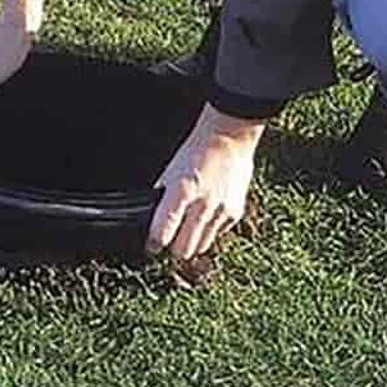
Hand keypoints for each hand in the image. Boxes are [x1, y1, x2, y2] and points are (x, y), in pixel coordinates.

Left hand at [147, 105, 264, 259]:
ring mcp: (220, 211)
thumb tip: (154, 219)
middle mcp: (202, 205)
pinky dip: (210, 231)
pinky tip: (206, 217)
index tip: (152, 246)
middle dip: (173, 248)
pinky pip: (217, 234)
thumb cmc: (197, 149)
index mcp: (181, 191)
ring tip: (188, 233)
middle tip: (170, 240)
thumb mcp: (172, 170)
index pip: (162, 232)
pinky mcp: (234, 213)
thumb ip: (164, 197)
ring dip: (192, 243)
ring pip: (201, 247)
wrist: (229, 137)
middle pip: (183, 249)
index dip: (154, 243)